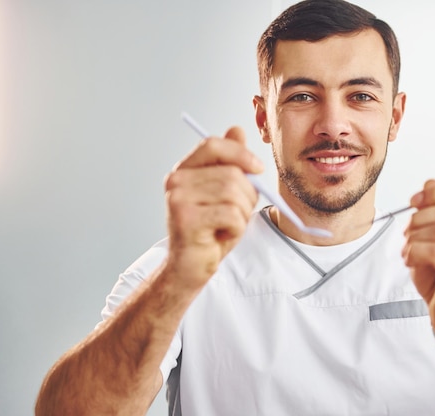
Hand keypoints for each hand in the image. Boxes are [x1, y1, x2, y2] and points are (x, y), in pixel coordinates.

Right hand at [163, 126, 263, 288]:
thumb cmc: (209, 230)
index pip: (213, 145)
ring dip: (242, 214)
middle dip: (247, 195)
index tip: (258, 168)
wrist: (190, 267)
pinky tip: (221, 236)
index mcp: (184, 170)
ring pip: (234, 194)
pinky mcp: (186, 219)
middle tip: (238, 214)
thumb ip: (230, 163)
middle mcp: (176, 181)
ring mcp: (178, 199)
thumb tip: (236, 129)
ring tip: (227, 225)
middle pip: (232, 173)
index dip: (240, 153)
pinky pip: (232, 215)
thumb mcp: (225, 193)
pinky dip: (236, 228)